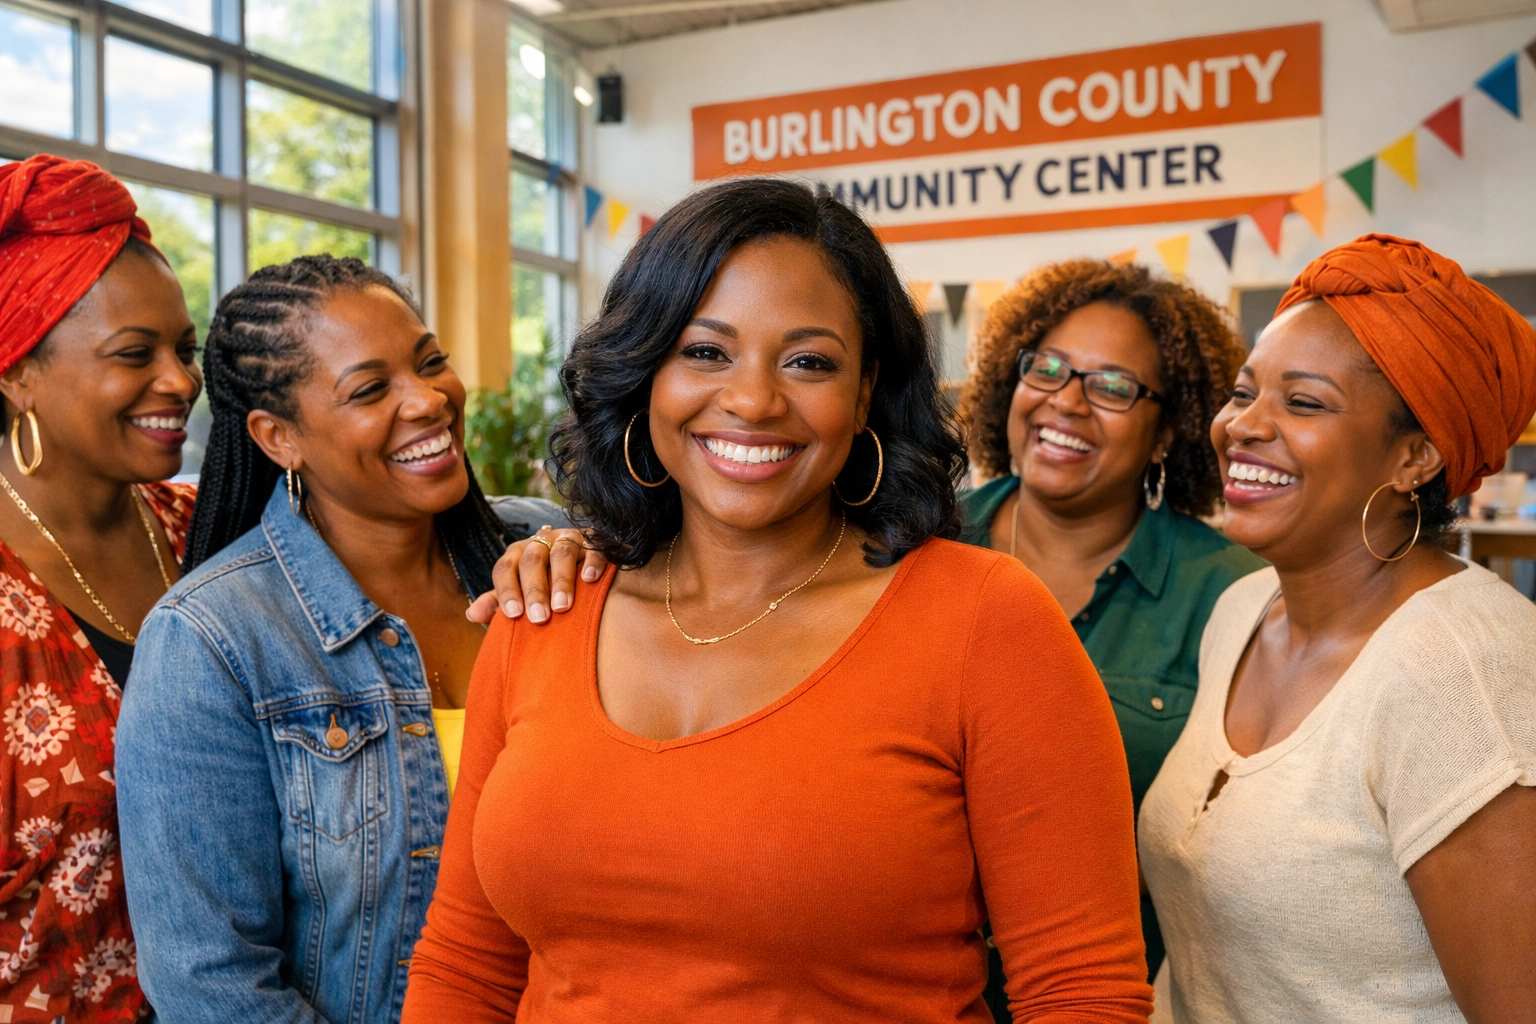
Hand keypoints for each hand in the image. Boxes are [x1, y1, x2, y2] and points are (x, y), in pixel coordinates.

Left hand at [467, 526, 606, 623]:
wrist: (579, 560)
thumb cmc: (544, 583)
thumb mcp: (518, 591)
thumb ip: (497, 602)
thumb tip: (471, 614)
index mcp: (517, 554)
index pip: (505, 568)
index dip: (507, 590)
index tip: (514, 614)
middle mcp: (540, 542)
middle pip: (532, 561)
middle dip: (534, 590)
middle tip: (539, 618)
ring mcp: (568, 538)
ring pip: (562, 553)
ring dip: (561, 580)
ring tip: (562, 606)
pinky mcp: (595, 541)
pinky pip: (594, 548)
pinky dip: (592, 562)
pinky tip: (590, 580)